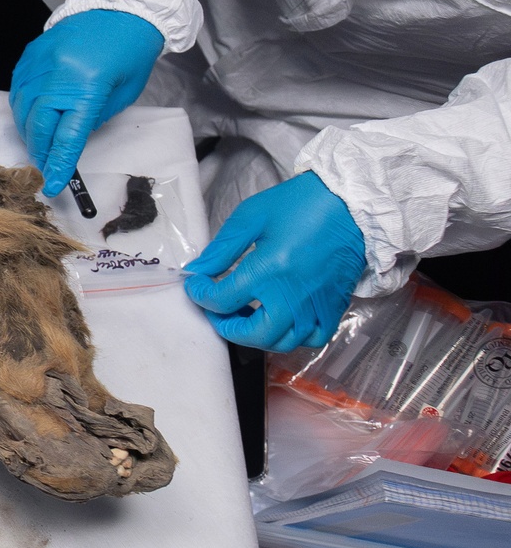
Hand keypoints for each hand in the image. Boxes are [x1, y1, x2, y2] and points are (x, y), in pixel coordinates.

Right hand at [9, 9, 164, 195]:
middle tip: (44, 167)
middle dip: (40, 151)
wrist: (119, 6)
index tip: (52, 185)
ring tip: (38, 144)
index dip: (59, 164)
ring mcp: (39, 63)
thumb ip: (93, 117)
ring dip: (29, 131)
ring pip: (22, 109)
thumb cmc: (130, 51)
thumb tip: (70, 137)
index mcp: (87, 87)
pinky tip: (32, 116)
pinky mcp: (30, 54)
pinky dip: (23, 108)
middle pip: (38, 125)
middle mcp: (56, 75)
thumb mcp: (123, 92)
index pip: (67, 137)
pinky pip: (18, 90)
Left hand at [183, 172, 366, 350]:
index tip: (197, 285)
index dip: (200, 295)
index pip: (222, 301)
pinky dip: (294, 337)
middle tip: (217, 310)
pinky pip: (313, 338)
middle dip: (226, 327)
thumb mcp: (251, 217)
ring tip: (245, 316)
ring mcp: (317, 305)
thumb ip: (221, 249)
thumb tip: (197, 270)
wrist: (352, 205)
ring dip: (257, 336)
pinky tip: (280, 320)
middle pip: (253, 334)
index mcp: (269, 271)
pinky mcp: (335, 307)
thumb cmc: (301, 205)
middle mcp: (294, 296)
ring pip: (283, 342)